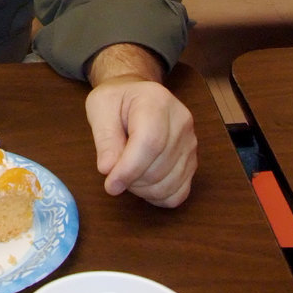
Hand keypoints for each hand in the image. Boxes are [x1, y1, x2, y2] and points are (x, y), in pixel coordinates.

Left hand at [85, 77, 196, 207]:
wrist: (136, 97)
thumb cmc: (116, 101)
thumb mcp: (100, 108)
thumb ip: (104, 138)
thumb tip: (108, 169)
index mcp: (157, 102)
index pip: (150, 142)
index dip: (129, 169)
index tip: (110, 184)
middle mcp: (181, 122)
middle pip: (159, 167)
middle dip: (131, 180)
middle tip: (113, 171)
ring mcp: (190, 143)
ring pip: (169, 184)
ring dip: (142, 189)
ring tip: (126, 172)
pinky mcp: (192, 162)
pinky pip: (179, 193)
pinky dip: (158, 196)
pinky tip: (142, 183)